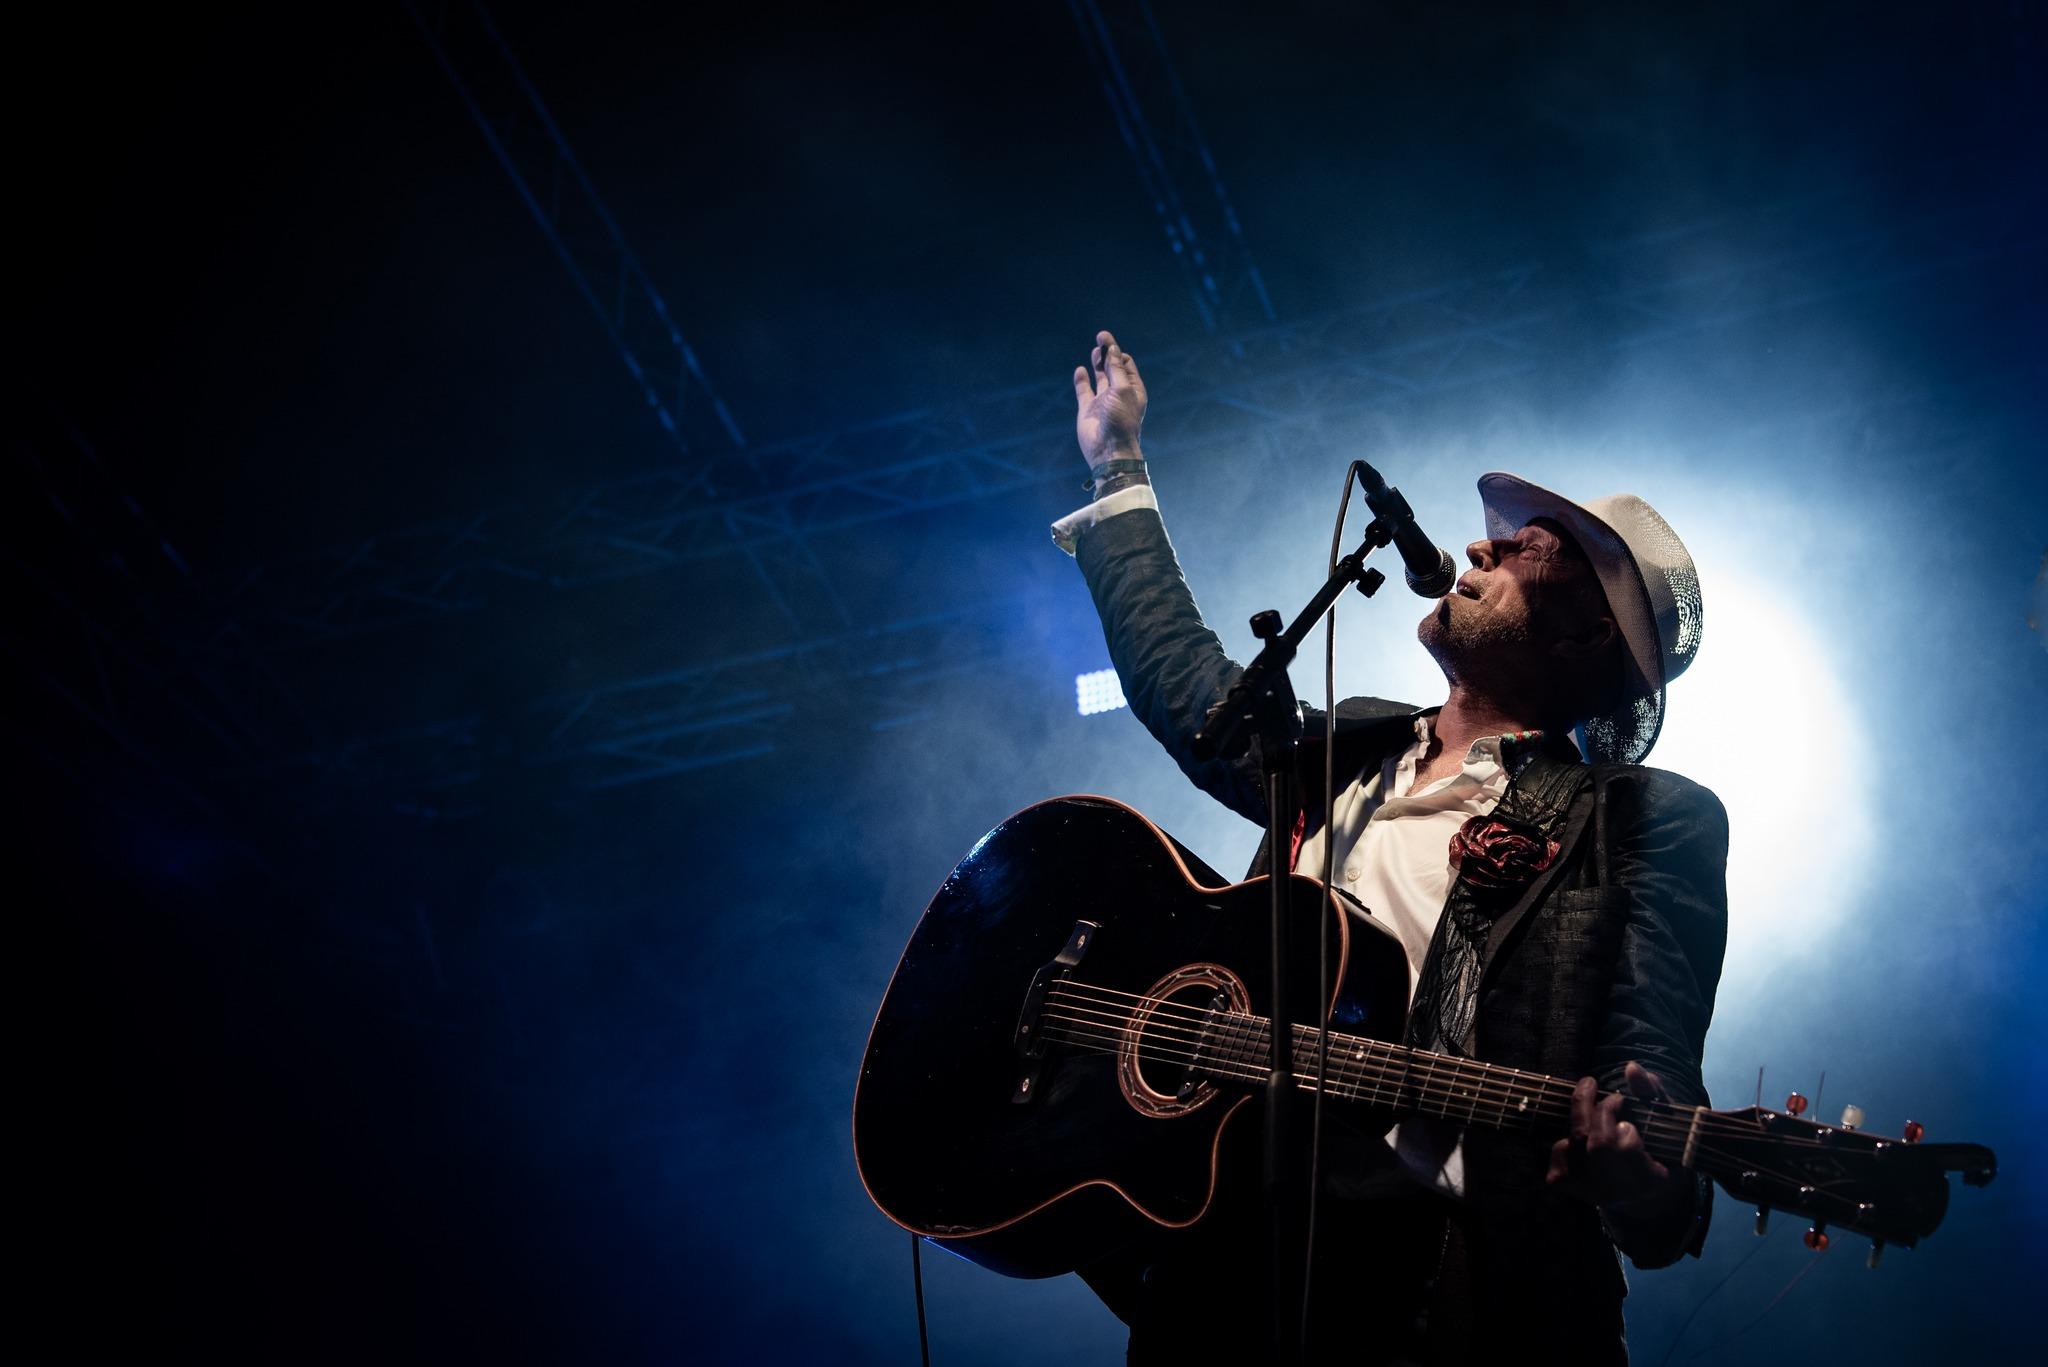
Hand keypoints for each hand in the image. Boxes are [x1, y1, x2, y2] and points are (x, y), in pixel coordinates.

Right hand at [1072, 329, 1147, 472]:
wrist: (1108, 449)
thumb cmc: (1121, 420)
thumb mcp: (1122, 389)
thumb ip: (1116, 368)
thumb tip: (1113, 348)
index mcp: (1133, 389)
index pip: (1126, 364)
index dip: (1118, 351)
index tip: (1108, 342)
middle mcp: (1118, 393)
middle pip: (1112, 367)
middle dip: (1108, 352)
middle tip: (1101, 337)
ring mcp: (1102, 401)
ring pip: (1100, 377)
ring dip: (1097, 363)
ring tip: (1096, 350)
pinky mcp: (1087, 409)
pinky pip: (1084, 390)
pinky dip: (1081, 379)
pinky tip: (1080, 370)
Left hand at [1545, 1061, 1676, 1209]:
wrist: (1643, 1194)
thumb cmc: (1657, 1148)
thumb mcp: (1664, 1121)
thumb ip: (1652, 1094)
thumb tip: (1631, 1067)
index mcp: (1651, 1181)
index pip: (1629, 1147)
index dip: (1625, 1122)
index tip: (1625, 1105)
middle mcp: (1619, 1193)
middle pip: (1599, 1146)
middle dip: (1600, 1110)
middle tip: (1605, 1093)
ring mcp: (1590, 1192)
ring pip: (1576, 1145)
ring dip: (1583, 1119)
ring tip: (1594, 1109)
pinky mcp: (1568, 1186)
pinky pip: (1558, 1151)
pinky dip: (1567, 1137)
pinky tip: (1584, 1136)